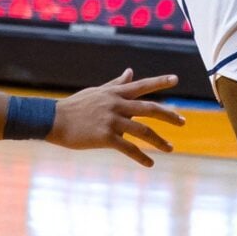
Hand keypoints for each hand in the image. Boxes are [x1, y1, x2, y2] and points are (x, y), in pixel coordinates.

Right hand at [48, 69, 184, 164]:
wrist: (53, 119)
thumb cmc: (75, 106)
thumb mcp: (98, 91)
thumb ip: (116, 84)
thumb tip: (130, 72)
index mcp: (115, 93)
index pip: (142, 85)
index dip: (160, 81)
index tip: (176, 79)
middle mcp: (116, 104)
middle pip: (149, 108)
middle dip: (169, 115)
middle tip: (183, 121)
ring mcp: (111, 121)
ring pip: (143, 130)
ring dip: (159, 141)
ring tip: (171, 149)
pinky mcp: (105, 137)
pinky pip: (129, 148)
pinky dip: (141, 157)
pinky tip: (150, 164)